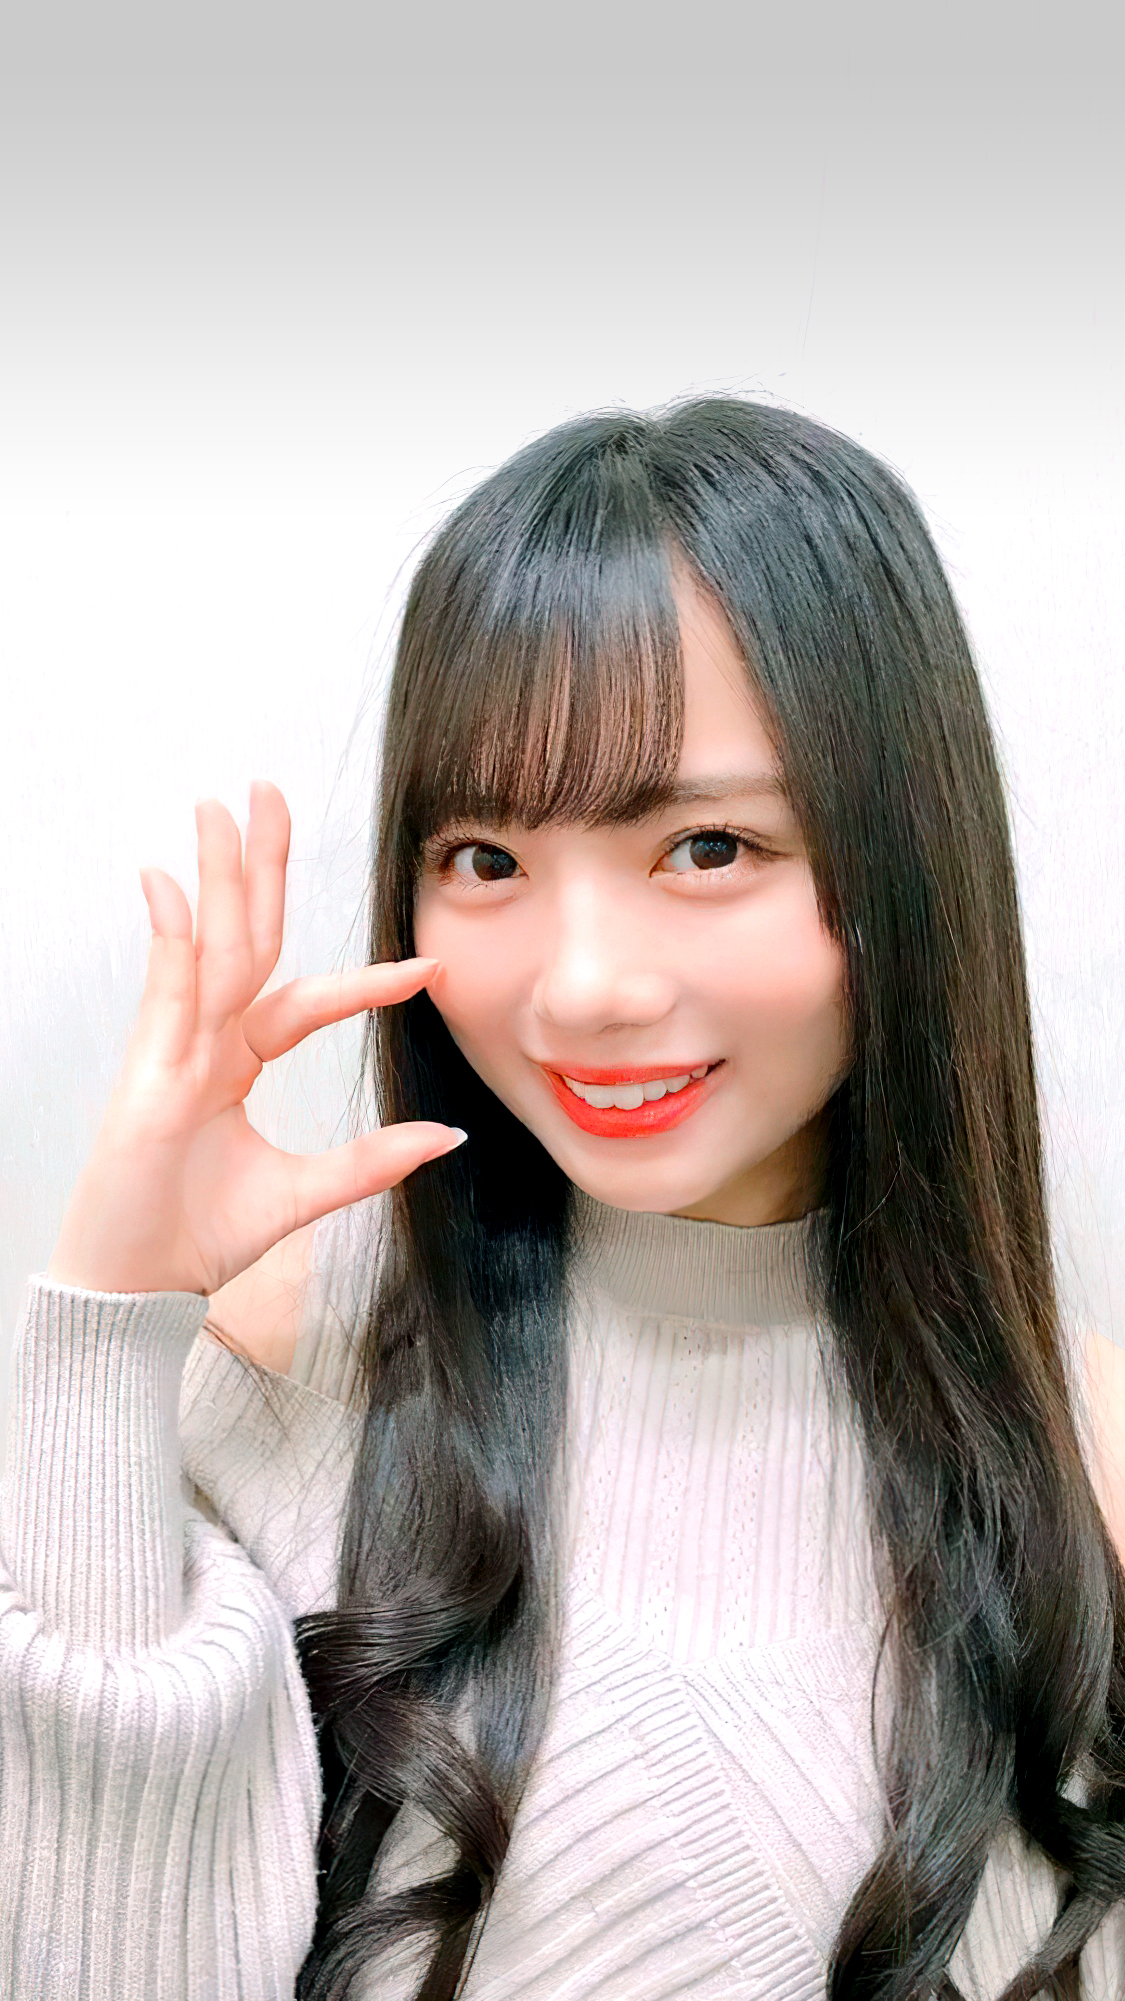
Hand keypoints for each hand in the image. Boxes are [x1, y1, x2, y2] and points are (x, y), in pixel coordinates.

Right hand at [46, 781, 462, 1295]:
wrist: (136, 1290)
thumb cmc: (197, 1237)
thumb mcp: (303, 1195)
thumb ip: (371, 1161)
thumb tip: (449, 1133)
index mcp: (235, 1064)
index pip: (305, 1001)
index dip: (363, 982)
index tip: (428, 965)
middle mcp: (203, 1045)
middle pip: (241, 939)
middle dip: (256, 867)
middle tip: (268, 790)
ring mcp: (171, 1054)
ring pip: (204, 949)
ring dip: (214, 877)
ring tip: (223, 809)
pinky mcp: (145, 1077)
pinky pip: (162, 995)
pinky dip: (167, 939)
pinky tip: (168, 885)